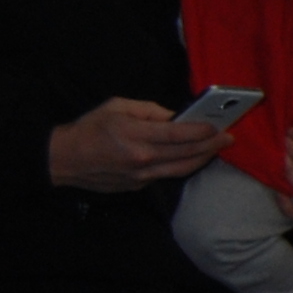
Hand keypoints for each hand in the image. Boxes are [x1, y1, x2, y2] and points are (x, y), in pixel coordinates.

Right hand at [50, 96, 224, 193]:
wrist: (64, 160)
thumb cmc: (89, 128)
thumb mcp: (116, 107)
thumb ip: (149, 110)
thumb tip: (174, 116)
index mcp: (135, 136)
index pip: (177, 134)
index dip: (200, 131)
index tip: (218, 126)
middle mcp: (142, 159)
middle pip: (186, 154)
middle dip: (210, 145)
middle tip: (228, 138)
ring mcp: (141, 176)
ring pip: (181, 169)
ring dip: (202, 158)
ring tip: (216, 149)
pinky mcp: (138, 186)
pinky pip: (166, 174)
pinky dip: (182, 165)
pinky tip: (192, 157)